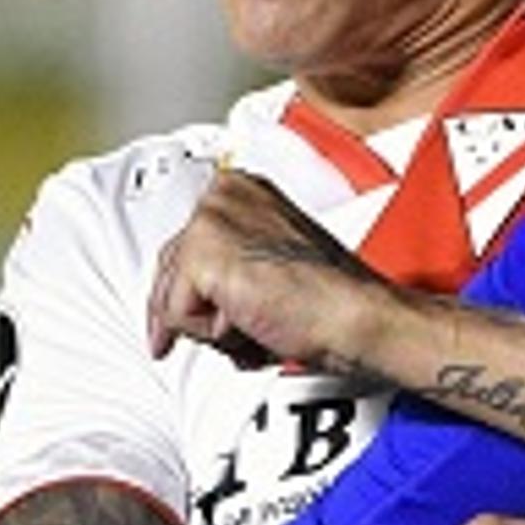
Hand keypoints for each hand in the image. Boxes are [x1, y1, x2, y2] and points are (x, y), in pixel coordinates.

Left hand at [147, 169, 390, 373]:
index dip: (193, 289)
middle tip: (242, 325)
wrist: (353, 315)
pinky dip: (214, 335)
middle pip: (170, 271)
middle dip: (197, 311)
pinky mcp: (202, 253)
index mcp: (240, 189)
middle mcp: (222, 195)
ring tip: (262, 322)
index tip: (206, 307)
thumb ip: (229, 266)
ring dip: (213, 326)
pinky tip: (255, 322)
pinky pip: (176, 316)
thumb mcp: (269, 265)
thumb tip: (196, 295)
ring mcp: (210, 220)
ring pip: (172, 296)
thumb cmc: (330, 298)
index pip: (186, 245)